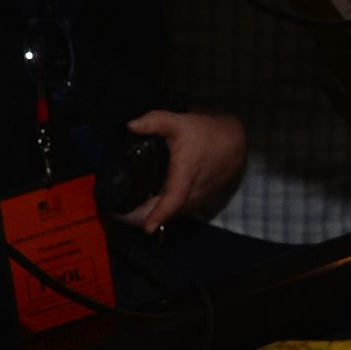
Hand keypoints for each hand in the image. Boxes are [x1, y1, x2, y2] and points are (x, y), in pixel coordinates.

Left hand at [122, 108, 243, 231]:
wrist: (235, 142)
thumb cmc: (206, 133)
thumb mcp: (180, 122)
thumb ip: (155, 121)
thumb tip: (130, 125)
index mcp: (185, 176)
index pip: (172, 200)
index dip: (159, 215)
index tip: (147, 228)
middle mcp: (192, 194)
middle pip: (165, 214)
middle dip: (139, 218)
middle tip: (115, 213)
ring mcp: (197, 200)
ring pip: (171, 214)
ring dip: (149, 215)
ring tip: (125, 210)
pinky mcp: (199, 201)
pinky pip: (177, 211)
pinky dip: (161, 211)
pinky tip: (145, 204)